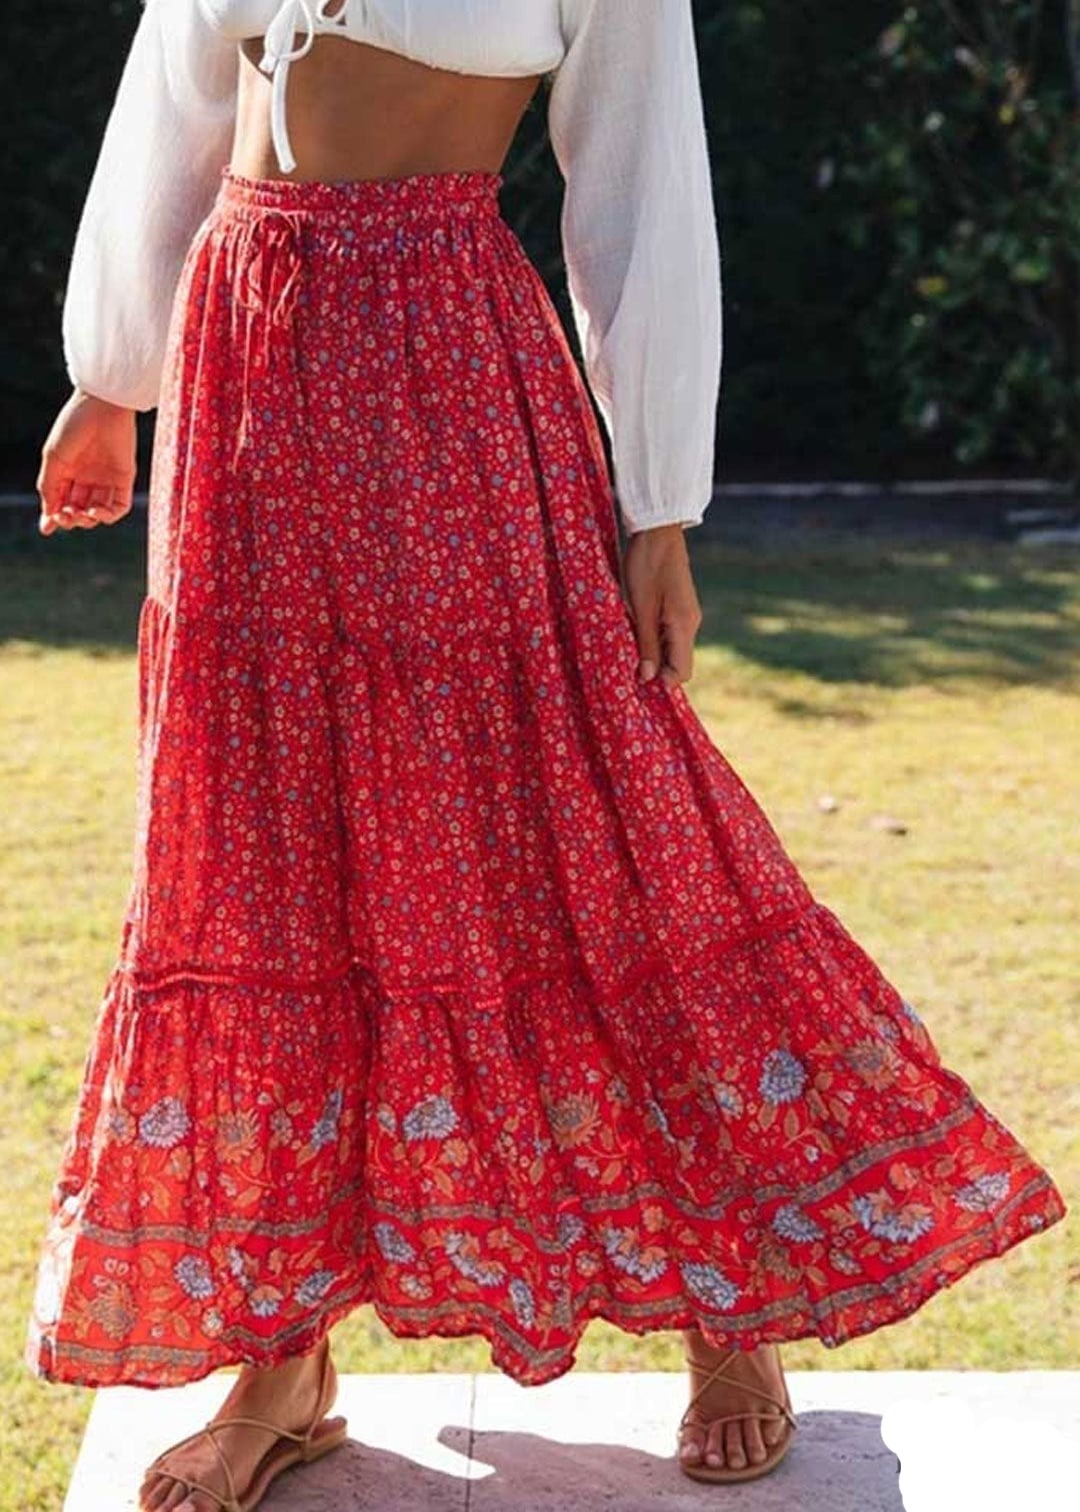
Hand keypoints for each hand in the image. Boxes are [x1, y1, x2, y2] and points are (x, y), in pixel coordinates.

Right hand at [36, 386, 136, 534]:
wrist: (101, 406)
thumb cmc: (74, 427)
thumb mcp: (54, 458)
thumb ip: (49, 488)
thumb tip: (48, 520)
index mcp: (68, 470)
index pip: (61, 501)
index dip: (54, 516)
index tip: (48, 527)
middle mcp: (87, 476)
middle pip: (78, 508)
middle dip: (70, 518)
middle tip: (65, 516)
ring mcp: (107, 478)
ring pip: (98, 511)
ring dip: (88, 520)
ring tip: (81, 514)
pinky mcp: (125, 478)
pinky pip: (119, 506)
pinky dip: (108, 516)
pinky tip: (96, 512)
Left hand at [622, 522, 702, 686]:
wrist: (657, 530)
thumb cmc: (646, 565)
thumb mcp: (641, 607)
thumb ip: (647, 643)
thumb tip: (648, 678)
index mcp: (684, 626)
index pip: (682, 672)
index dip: (662, 683)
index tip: (638, 683)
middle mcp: (690, 624)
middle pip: (678, 662)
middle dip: (656, 671)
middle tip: (628, 669)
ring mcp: (686, 615)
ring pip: (672, 648)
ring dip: (653, 654)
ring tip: (628, 651)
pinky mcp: (678, 606)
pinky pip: (669, 633)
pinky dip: (654, 639)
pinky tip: (635, 633)